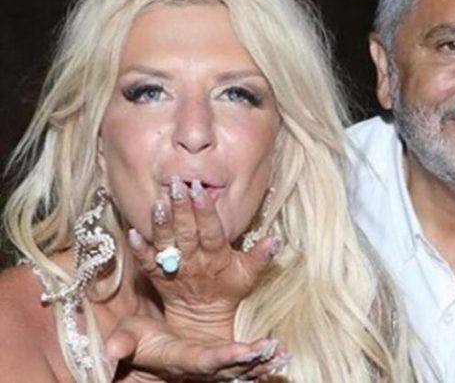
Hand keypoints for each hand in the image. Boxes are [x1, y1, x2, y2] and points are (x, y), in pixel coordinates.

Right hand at [106, 315, 288, 381]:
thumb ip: (121, 343)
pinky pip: (242, 368)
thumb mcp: (126, 336)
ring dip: (261, 363)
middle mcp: (196, 367)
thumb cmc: (136, 338)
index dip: (224, 357)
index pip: (204, 360)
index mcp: (177, 358)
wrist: (142, 354)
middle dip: (251, 361)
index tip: (245, 351)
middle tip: (274, 350)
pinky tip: (280, 357)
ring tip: (282, 354)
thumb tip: (110, 351)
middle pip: (228, 368)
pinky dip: (261, 364)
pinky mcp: (217, 366)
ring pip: (239, 370)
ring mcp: (208, 369)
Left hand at [128, 176, 282, 338]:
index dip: (205, 212)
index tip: (200, 190)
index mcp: (217, 257)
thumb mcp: (249, 274)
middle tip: (175, 184)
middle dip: (181, 208)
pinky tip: (131, 232)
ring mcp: (174, 268)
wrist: (203, 316)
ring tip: (156, 202)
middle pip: (187, 233)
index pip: (211, 231)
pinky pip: (146, 262)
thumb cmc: (229, 288)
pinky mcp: (157, 275)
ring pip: (166, 243)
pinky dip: (138, 248)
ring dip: (161, 223)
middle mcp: (194, 261)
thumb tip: (278, 239)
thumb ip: (261, 256)